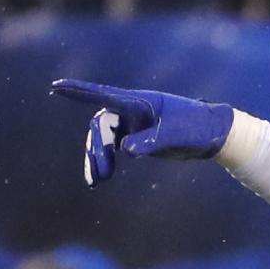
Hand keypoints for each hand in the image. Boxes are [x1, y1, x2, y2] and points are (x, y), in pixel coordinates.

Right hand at [50, 79, 232, 184]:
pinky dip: (105, 162)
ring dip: (97, 157)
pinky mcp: (137, 139)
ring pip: (104, 139)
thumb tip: (126, 150)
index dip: (79, 91)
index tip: (55, 88)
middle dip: (97, 149)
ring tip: (97, 180)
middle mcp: (132, 111)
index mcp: (139, 102)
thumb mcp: (176, 135)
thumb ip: (151, 141)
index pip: (104, 94)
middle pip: (101, 126)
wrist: (213, 135)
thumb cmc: (197, 127)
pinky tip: (100, 177)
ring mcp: (133, 125)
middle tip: (101, 174)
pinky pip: (113, 148)